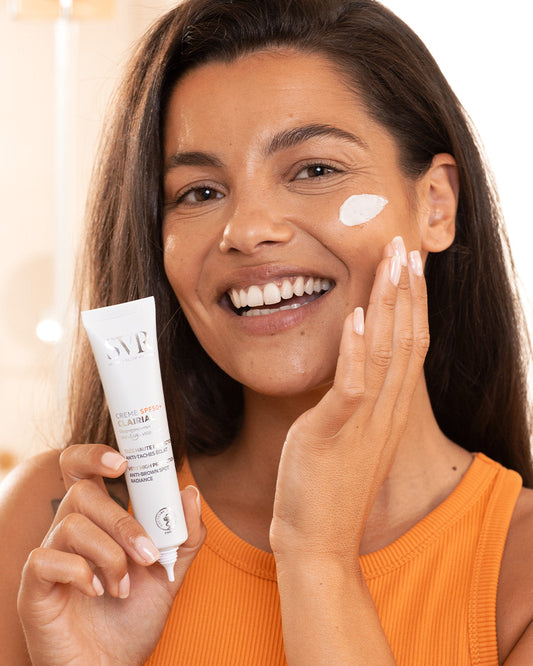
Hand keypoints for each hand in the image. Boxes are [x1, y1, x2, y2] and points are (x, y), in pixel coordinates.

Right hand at [17, 444, 204, 665]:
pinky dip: (80, 572)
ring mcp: (49, 557)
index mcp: (97, 522)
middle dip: (123, 523)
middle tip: (147, 554)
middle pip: (83, 494)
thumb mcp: (169, 575)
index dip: (94, 455)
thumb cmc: (133, 619)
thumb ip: (183, 536)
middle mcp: (69, 532)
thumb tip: (190, 492)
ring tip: (122, 586)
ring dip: (109, 555)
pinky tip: (96, 592)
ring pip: (72, 524)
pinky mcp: (34, 586)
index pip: (81, 471)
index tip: (123, 462)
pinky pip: (46, 558)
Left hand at [270, 236, 428, 560]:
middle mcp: (385, 413)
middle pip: (406, 340)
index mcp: (388, 412)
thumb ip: (355, 403)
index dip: (412, 304)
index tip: (409, 268)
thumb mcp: (349, 437)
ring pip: (385, 353)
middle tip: (405, 248)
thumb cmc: (328, 488)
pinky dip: (355, 349)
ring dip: (388, 305)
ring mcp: (362, 424)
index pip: (409, 347)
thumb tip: (350, 370)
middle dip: (406, 291)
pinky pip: (352, 386)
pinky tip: (355, 316)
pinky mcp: (333, 435)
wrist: (317, 543)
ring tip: (390, 264)